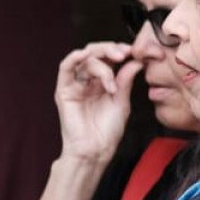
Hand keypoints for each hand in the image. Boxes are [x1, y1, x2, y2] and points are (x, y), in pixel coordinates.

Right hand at [55, 42, 140, 167]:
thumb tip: (136, 61)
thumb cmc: (107, 131)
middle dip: (110, 49)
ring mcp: (75, 85)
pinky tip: (85, 54)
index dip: (119, 50)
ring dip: (101, 60)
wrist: (95, 150)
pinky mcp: (64, 91)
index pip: (107, 58)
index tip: (132, 51)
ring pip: (85, 59)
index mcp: (101, 83)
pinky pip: (65, 68)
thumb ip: (126, 80)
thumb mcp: (122, 101)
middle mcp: (87, 81)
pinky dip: (74, 57)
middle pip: (95, 53)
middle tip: (123, 54)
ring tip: (112, 72)